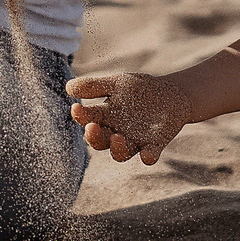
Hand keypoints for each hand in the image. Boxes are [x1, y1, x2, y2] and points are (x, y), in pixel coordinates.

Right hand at [65, 71, 191, 164]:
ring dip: (117, 148)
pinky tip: (147, 155)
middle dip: (94, 137)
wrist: (171, 94)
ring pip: (121, 153)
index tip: (76, 108)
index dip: (81, 117)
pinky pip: (149, 154)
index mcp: (105, 118)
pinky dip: (148, 156)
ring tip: (117, 137)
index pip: (88, 120)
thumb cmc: (139, 90)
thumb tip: (68, 88)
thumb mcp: (117, 84)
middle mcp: (116, 133)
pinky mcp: (154, 145)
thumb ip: (95, 86)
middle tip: (92, 127)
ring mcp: (135, 141)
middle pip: (100, 142)